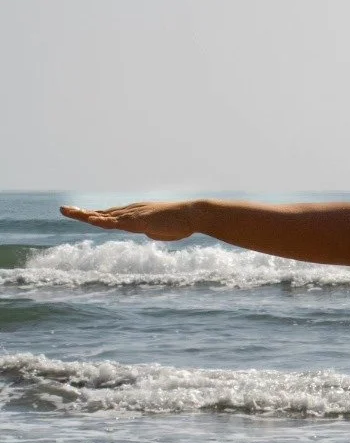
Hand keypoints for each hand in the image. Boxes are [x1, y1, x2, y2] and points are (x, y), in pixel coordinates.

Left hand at [60, 201, 199, 242]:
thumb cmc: (180, 223)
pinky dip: (105, 220)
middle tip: (63, 209)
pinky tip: (93, 220)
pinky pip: (119, 221)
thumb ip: (149, 231)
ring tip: (70, 212)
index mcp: (134, 214)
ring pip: (106, 216)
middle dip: (82, 212)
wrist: (193, 214)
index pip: (109, 215)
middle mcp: (131, 211)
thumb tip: (147, 232)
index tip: (79, 214)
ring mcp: (135, 214)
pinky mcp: (141, 220)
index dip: (93, 215)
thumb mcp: (159, 230)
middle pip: (102, 213)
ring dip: (87, 215)